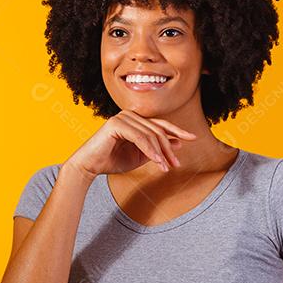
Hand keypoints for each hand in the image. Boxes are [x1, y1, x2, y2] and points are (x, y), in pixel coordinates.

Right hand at [63, 109, 196, 178]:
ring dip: (161, 153)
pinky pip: (140, 138)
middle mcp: (129, 115)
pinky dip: (151, 151)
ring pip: (150, 135)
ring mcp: (122, 117)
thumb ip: (157, 149)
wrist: (89, 166)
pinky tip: (158, 163)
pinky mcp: (116, 124)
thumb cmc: (112, 161)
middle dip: (169, 148)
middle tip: (176, 164)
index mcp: (135, 119)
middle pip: (158, 130)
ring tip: (166, 168)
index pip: (160, 124)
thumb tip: (178, 143)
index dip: (177, 130)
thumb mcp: (140, 156)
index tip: (192, 138)